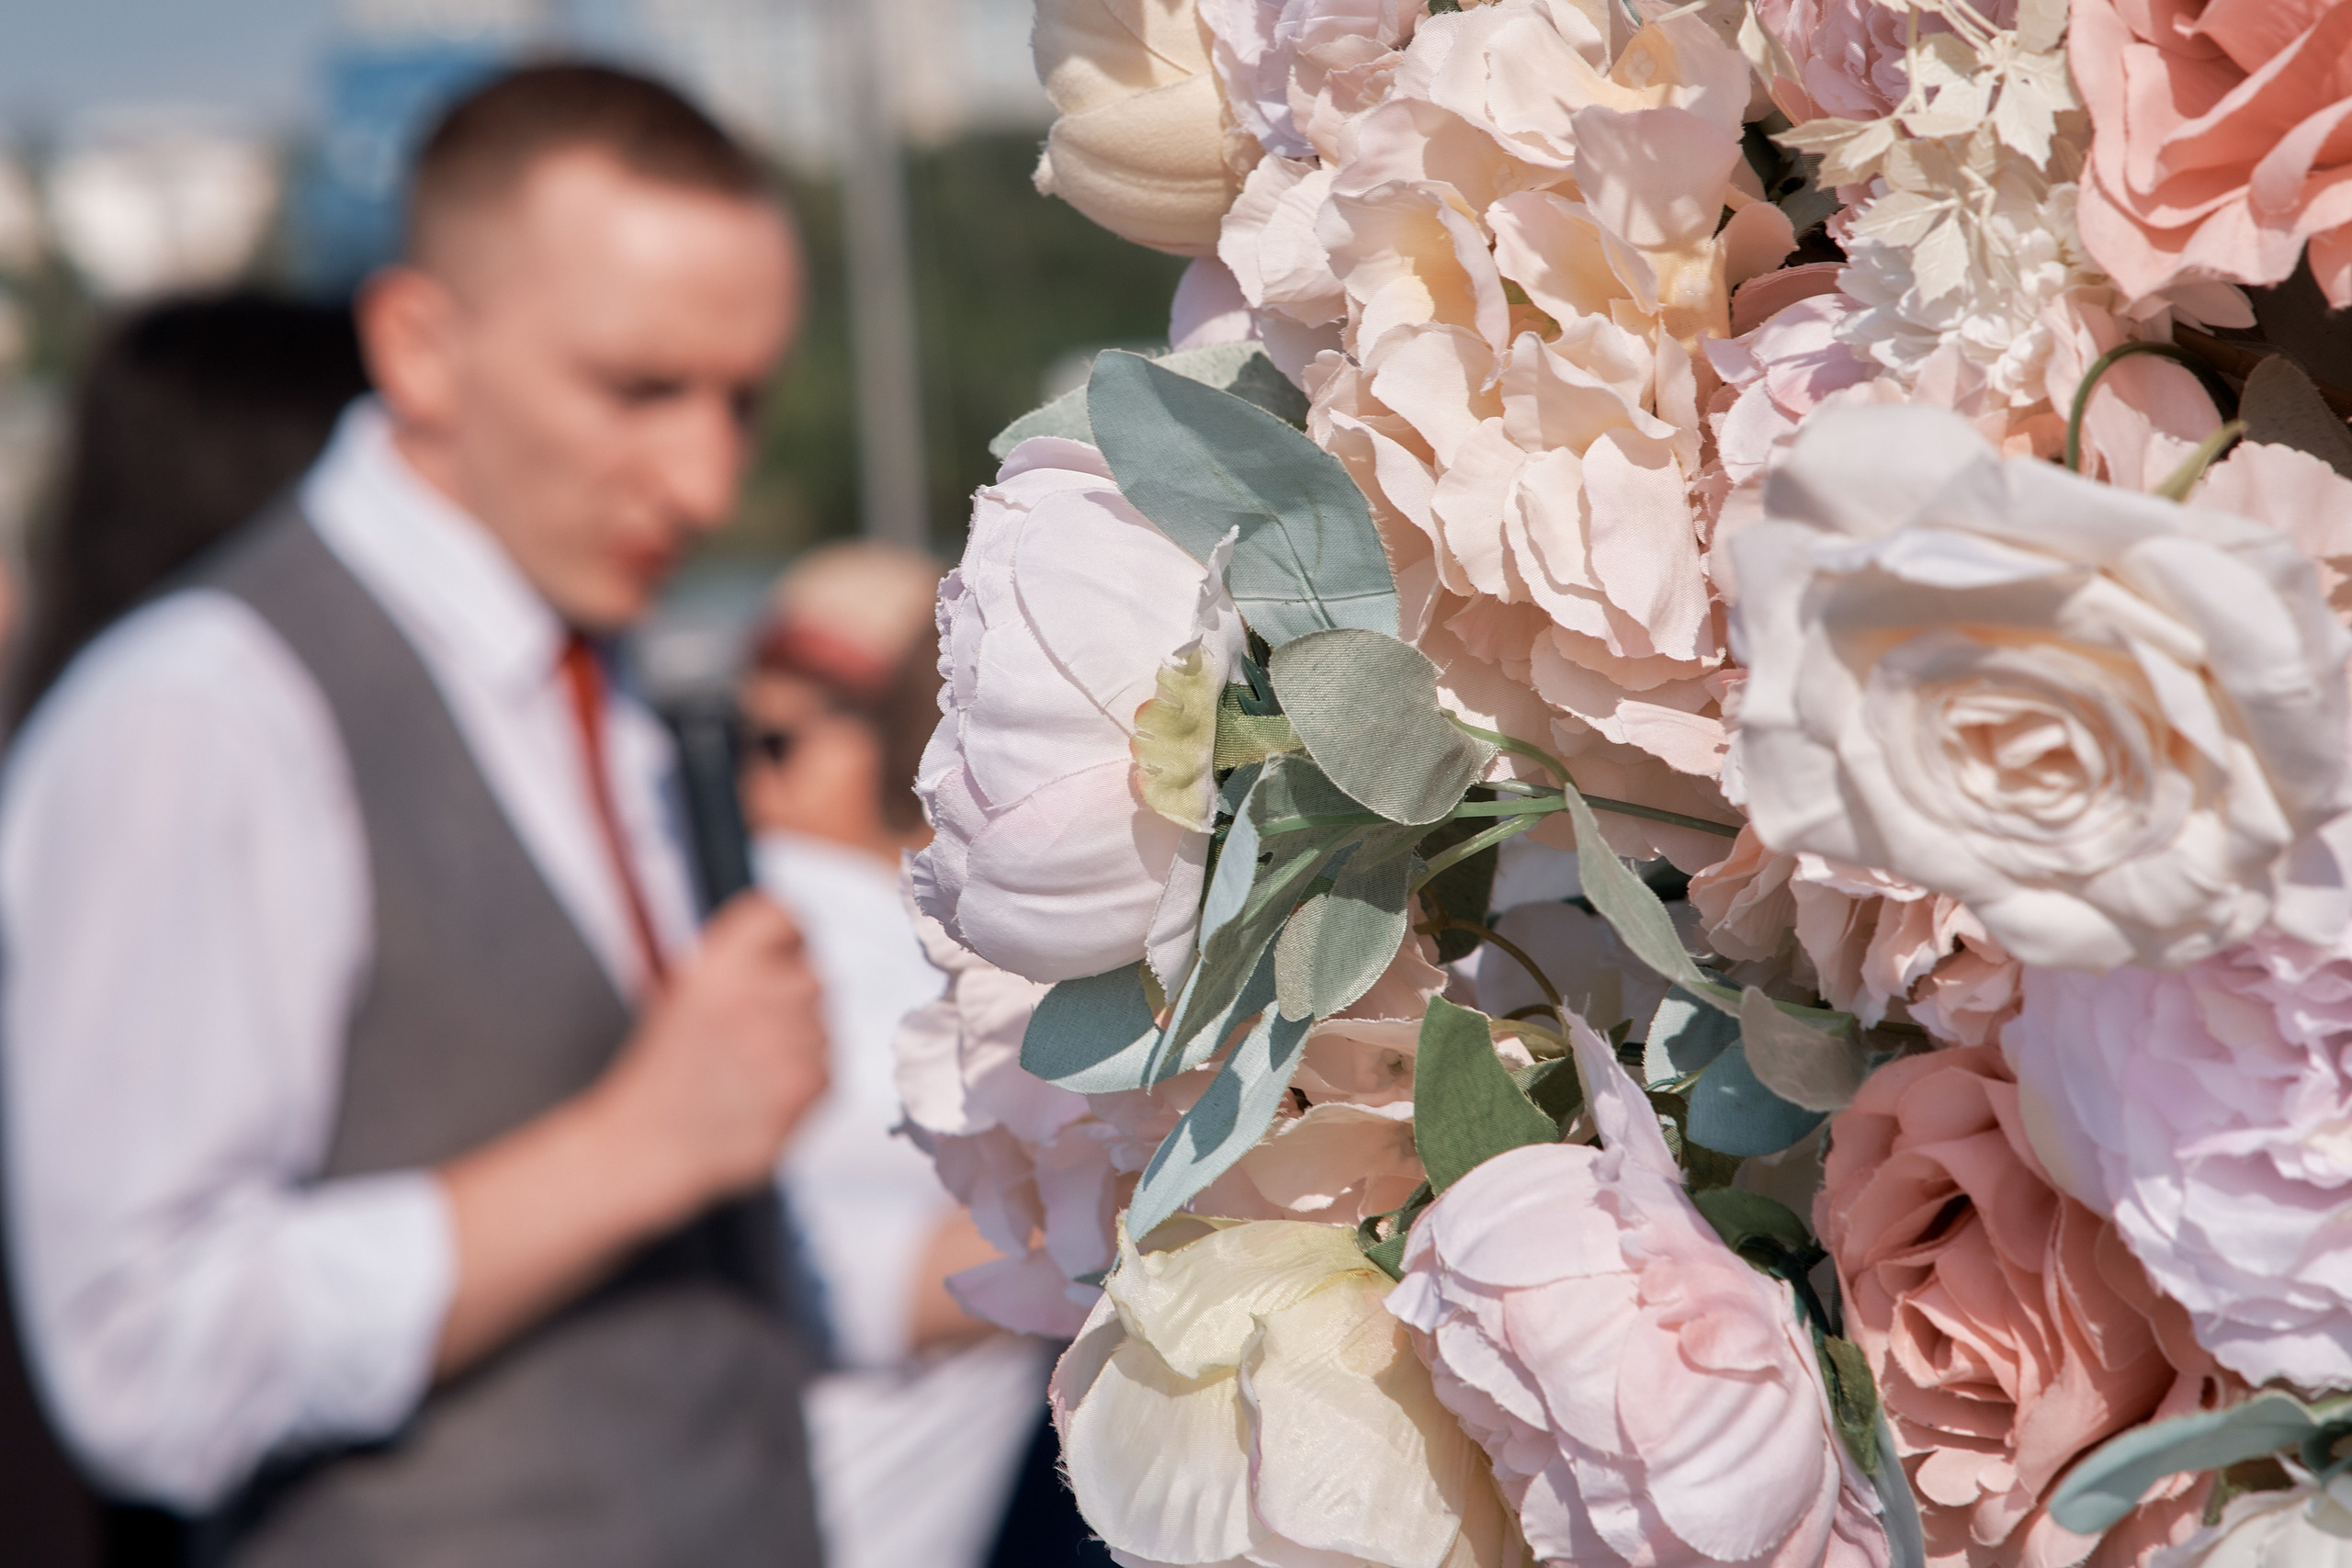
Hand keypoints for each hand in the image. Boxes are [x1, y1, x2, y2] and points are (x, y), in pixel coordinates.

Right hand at [589, 891, 830, 1210]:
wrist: (650, 1141)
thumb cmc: (666, 1069)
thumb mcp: (683, 991)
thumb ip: (738, 960)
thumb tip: (798, 943)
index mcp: (715, 965)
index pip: (782, 914)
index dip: (789, 936)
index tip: (786, 951)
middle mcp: (752, 995)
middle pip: (813, 972)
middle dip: (792, 998)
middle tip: (755, 1030)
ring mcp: (784, 1042)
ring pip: (824, 1023)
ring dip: (800, 1041)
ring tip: (751, 1068)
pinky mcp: (807, 1084)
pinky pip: (828, 1066)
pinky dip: (804, 1079)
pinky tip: (762, 1092)